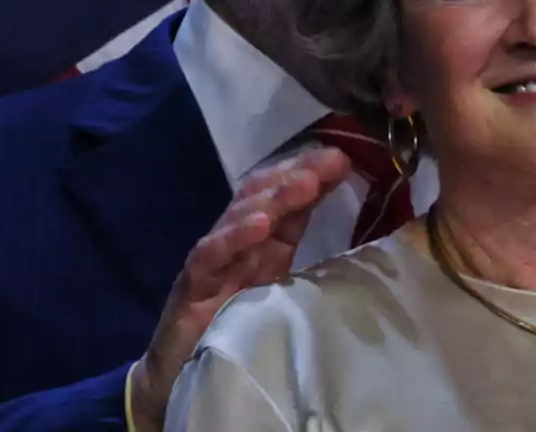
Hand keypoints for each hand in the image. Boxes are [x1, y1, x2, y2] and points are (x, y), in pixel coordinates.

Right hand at [129, 147, 351, 430]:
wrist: (181, 376)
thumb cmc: (238, 329)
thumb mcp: (282, 287)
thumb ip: (307, 256)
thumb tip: (354, 231)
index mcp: (264, 241)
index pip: (286, 195)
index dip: (312, 173)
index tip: (342, 159)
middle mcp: (238, 240)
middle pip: (264, 195)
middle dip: (298, 173)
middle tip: (330, 161)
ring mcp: (214, 259)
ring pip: (240, 216)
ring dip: (274, 197)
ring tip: (305, 183)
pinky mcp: (192, 286)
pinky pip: (211, 255)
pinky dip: (234, 238)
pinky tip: (258, 225)